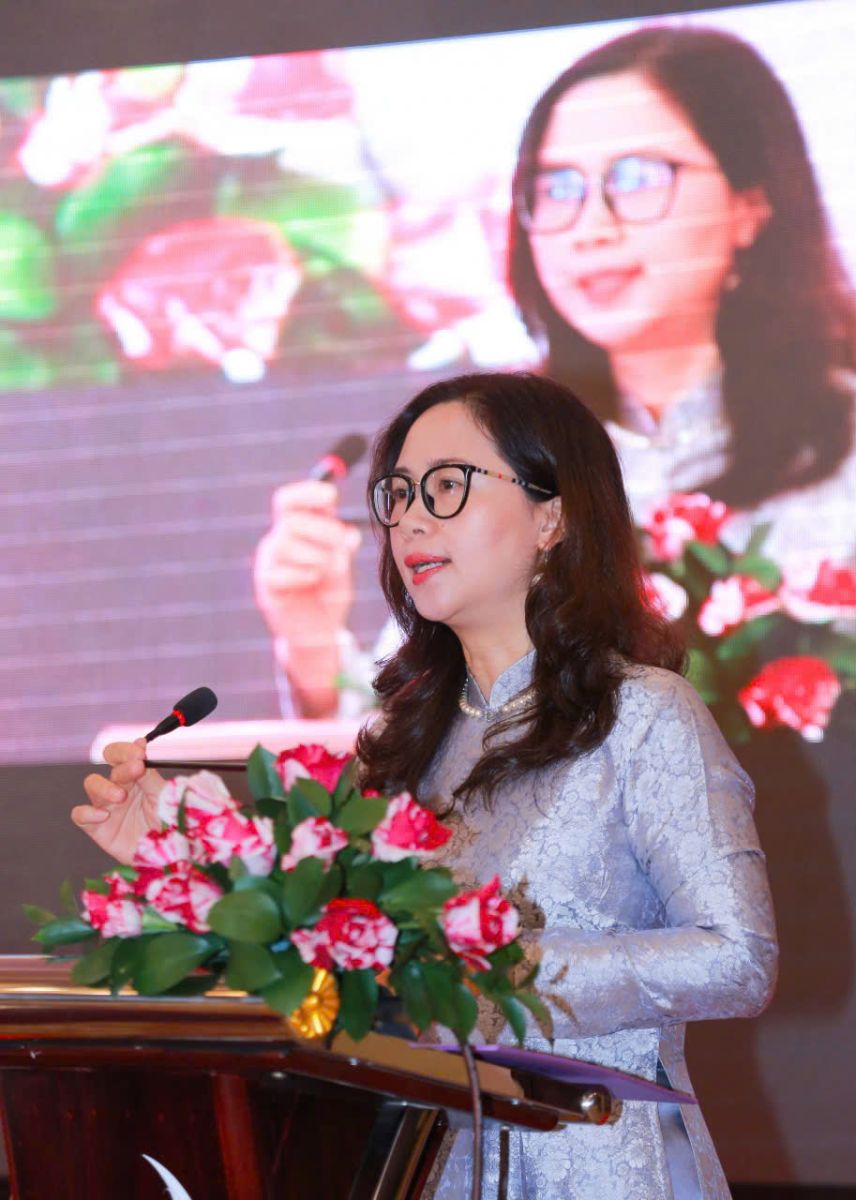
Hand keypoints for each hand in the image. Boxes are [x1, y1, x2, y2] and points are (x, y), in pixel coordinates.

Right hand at [73, 739, 163, 862]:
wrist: (169, 856)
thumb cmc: (169, 824)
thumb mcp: (164, 797)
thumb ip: (150, 775)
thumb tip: (140, 746)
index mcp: (136, 777)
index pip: (121, 755)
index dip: (125, 750)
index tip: (139, 752)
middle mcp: (119, 788)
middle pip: (108, 766)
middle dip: (121, 766)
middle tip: (137, 768)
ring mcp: (107, 807)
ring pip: (91, 784)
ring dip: (104, 787)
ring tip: (121, 797)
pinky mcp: (97, 828)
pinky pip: (80, 814)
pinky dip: (87, 812)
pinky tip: (103, 816)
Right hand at [253, 479, 361, 643]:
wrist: (320, 629)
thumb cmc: (330, 589)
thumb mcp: (342, 563)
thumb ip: (343, 547)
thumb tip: (349, 535)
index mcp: (297, 528)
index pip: (288, 500)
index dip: (306, 493)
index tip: (331, 497)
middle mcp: (278, 540)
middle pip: (289, 519)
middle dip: (322, 529)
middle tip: (342, 544)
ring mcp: (268, 563)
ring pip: (284, 543)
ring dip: (315, 554)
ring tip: (328, 569)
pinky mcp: (265, 586)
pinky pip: (278, 573)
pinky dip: (303, 575)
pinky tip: (313, 581)